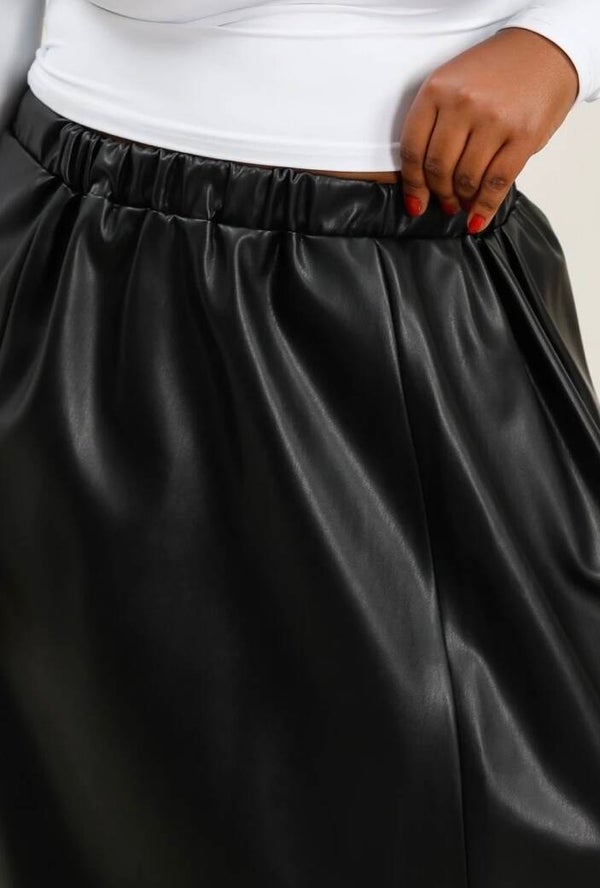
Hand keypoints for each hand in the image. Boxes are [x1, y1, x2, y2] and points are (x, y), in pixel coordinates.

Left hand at [398, 27, 579, 233]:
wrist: (545, 49)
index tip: (416, 203)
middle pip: (438, 168)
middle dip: (439, 194)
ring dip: (462, 200)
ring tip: (463, 205)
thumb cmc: (494, 72)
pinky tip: (477, 219)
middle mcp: (462, 104)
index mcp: (437, 89)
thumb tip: (424, 180)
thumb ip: (436, 122)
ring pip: (466, 179)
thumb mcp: (453, 84)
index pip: (413, 150)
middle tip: (445, 203)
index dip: (413, 185)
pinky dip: (484, 207)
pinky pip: (497, 182)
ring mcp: (494, 120)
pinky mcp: (523, 135)